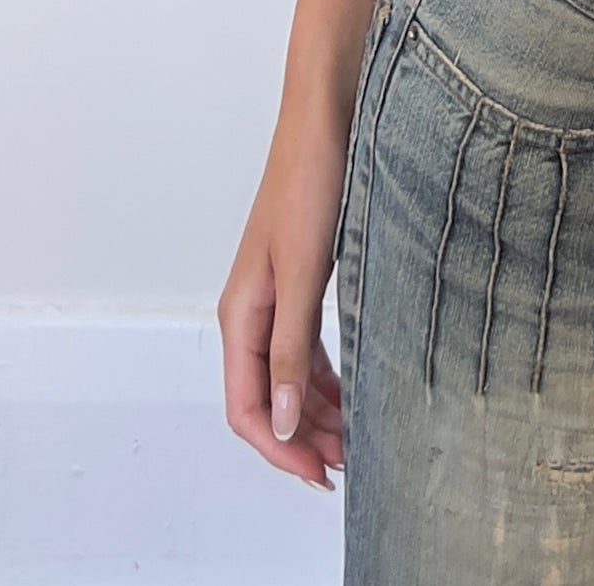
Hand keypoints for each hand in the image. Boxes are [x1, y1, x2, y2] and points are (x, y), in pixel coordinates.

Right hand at [217, 112, 349, 490]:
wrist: (326, 119)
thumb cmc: (310, 181)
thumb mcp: (303, 271)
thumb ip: (288, 346)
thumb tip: (279, 421)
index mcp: (240, 313)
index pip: (247, 407)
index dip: (279, 447)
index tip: (320, 474)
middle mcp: (252, 311)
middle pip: (266, 398)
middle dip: (302, 437)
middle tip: (347, 465)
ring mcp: (276, 296)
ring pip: (286, 376)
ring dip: (313, 411)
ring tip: (353, 439)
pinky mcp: (301, 280)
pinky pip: (303, 347)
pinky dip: (322, 377)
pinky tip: (350, 390)